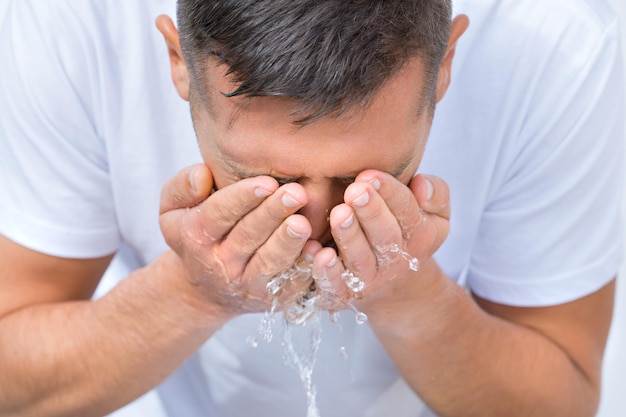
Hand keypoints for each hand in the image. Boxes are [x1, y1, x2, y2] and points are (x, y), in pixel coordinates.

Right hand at [158, 164, 317, 318]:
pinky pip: (291, 285)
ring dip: (288, 242)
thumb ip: (181, 186)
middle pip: (249, 236)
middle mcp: (222, 263)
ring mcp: (249, 284)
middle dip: (273, 214)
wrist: (205, 288)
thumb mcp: (172, 209)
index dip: (243, 198)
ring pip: (270, 262)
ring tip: (303, 223)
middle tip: (296, 193)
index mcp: (197, 236)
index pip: (219, 213)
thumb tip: (203, 176)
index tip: (267, 182)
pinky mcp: (273, 298)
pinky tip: (318, 251)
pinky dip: (305, 270)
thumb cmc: (195, 233)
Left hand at [310, 170, 450, 320]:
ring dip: (349, 237)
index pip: (407, 211)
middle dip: (370, 212)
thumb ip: (436, 193)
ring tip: (339, 214)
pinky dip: (326, 272)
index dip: (390, 192)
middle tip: (355, 191)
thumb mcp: (436, 215)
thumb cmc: (408, 234)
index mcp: (420, 235)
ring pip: (360, 260)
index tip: (371, 175)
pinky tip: (314, 250)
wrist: (398, 291)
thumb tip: (420, 185)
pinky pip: (335, 287)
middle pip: (385, 236)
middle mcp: (396, 259)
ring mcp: (370, 279)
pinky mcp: (345, 294)